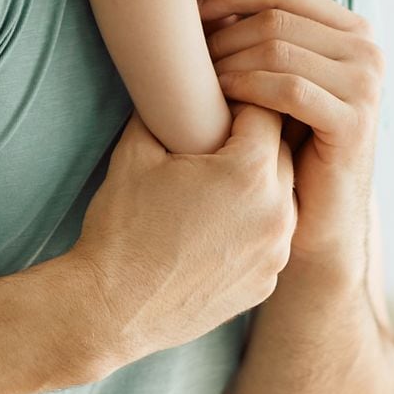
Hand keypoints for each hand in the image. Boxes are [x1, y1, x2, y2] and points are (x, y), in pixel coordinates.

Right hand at [74, 106, 294, 367]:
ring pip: (283, 195)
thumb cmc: (121, 227)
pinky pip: (273, 237)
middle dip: (254, 138)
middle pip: (282, 150)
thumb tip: (176, 84)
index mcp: (249, 173)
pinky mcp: (265, 284)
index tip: (217, 104)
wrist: (110, 309)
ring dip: (260, 183)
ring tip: (217, 184)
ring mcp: (275, 254)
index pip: (265, 110)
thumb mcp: (136, 151)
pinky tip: (216, 225)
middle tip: (215, 138)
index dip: (240, 100)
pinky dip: (253, 225)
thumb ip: (166, 108)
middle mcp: (277, 213)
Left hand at [200, 0, 384, 266]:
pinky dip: (246, 89)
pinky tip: (219, 103)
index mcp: (351, 28)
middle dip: (222, 35)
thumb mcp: (277, 78)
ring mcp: (366, 84)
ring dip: (227, 62)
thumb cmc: (285, 146)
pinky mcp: (354, 121)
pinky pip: (287, 88)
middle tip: (184, 60)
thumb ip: (260, 35)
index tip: (186, 17)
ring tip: (196, 85)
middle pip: (275, 16)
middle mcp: (366, 48)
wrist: (316, 223)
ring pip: (277, 48)